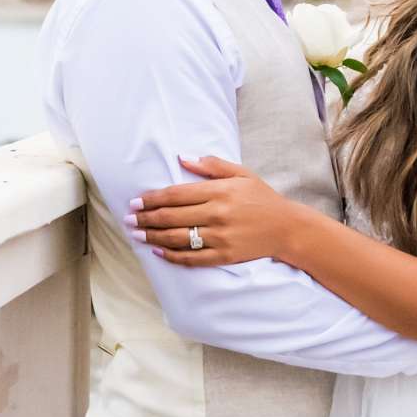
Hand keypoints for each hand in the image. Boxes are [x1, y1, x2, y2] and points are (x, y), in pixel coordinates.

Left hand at [129, 156, 299, 267]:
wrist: (287, 228)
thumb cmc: (262, 198)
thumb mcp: (241, 174)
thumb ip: (212, 166)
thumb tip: (183, 158)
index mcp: (219, 191)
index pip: (177, 194)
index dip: (153, 198)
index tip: (137, 200)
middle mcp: (217, 214)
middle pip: (172, 216)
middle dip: (146, 218)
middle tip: (129, 219)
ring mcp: (220, 237)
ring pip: (177, 238)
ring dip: (153, 236)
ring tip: (137, 234)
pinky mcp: (224, 256)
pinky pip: (192, 258)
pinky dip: (173, 255)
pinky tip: (159, 251)